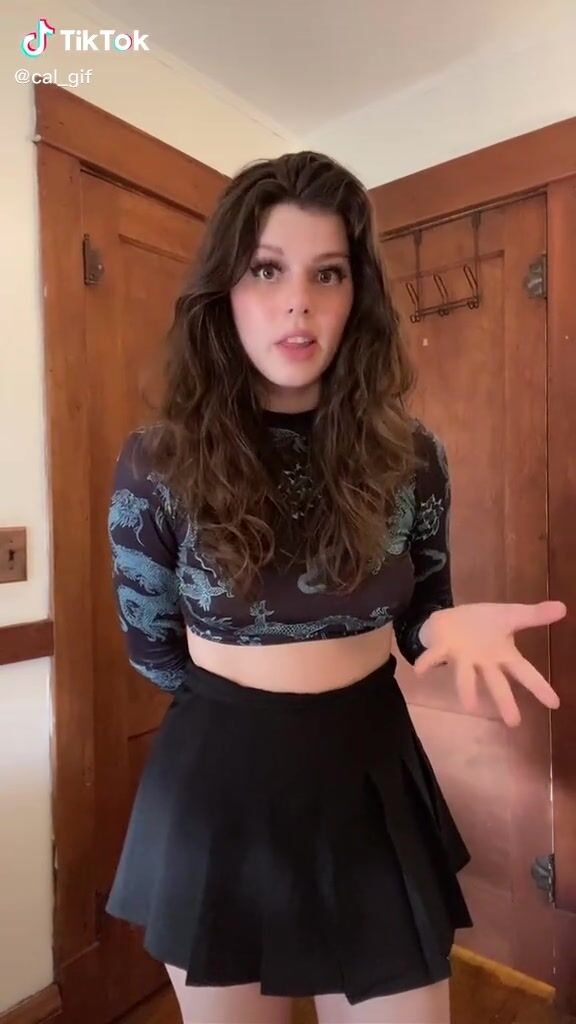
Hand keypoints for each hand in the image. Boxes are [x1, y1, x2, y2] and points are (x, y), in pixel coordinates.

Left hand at [415, 601, 566, 726]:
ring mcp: (462, 658)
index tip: (555, 704)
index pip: (525, 673)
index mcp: (502, 656)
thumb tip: (564, 607)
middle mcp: (483, 663)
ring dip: (467, 690)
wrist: (451, 620)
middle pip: (496, 683)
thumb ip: (535, 615)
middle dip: (504, 700)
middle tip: (513, 722)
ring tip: (469, 706)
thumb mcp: (510, 615)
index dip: (539, 687)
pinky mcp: (442, 649)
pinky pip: (434, 657)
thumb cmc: (483, 624)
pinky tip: (419, 671)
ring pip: (465, 676)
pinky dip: (427, 663)